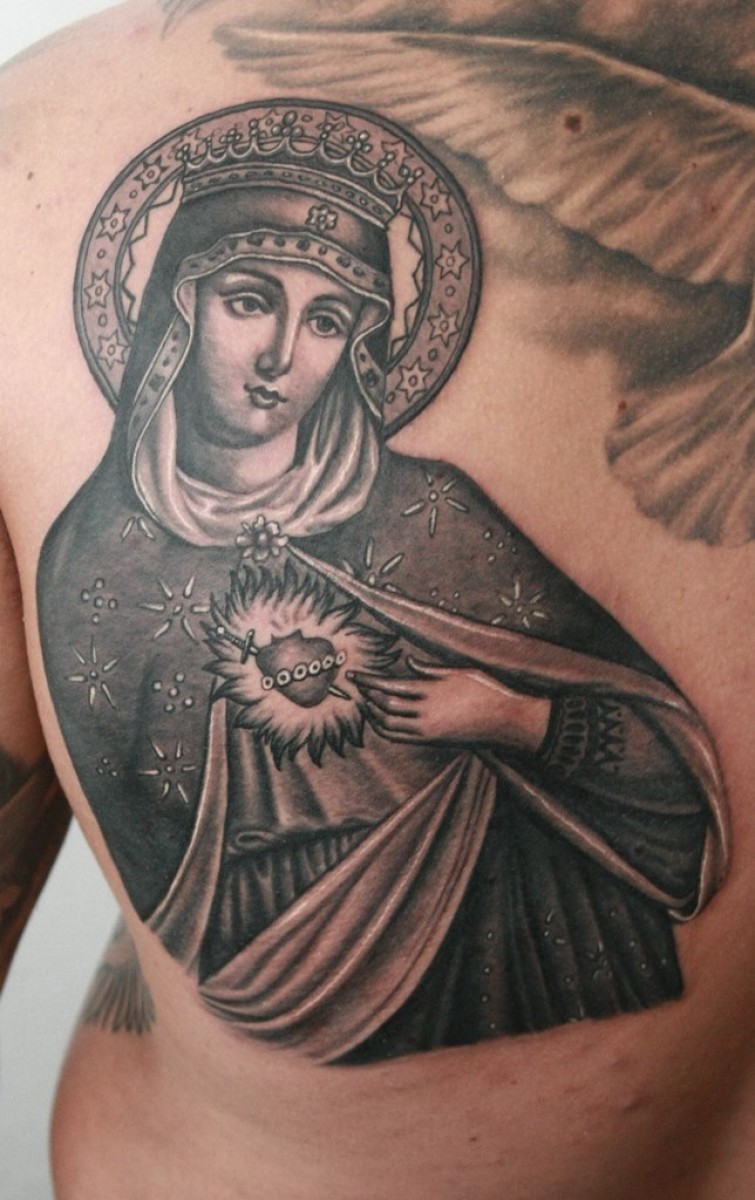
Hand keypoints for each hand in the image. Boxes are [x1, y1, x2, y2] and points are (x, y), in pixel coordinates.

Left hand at [350, 657, 550, 751]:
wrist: (507, 721)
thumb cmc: (487, 690)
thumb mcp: (459, 671)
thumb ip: (430, 669)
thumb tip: (408, 662)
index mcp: (432, 689)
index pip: (391, 684)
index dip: (370, 681)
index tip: (354, 676)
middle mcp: (426, 710)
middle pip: (385, 704)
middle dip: (367, 695)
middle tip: (357, 687)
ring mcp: (428, 728)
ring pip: (388, 724)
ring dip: (374, 714)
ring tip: (366, 703)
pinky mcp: (432, 741)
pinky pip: (399, 737)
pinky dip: (385, 729)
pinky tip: (381, 721)